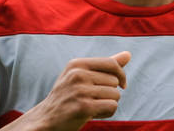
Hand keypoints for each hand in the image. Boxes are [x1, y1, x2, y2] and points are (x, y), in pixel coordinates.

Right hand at [0, 51, 130, 130]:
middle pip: (115, 81)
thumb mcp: (82, 76)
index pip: (111, 64)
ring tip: (93, 107)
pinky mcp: (83, 108)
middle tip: (94, 99)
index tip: (122, 85)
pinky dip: (108, 113)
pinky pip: (112, 107)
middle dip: (111, 92)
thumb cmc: (68, 96)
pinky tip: (95, 114)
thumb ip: (106, 66)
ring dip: (109, 103)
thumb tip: (128, 54)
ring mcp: (80, 91)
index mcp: (77, 64)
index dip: (121, 75)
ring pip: (115, 95)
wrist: (45, 120)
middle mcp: (77, 74)